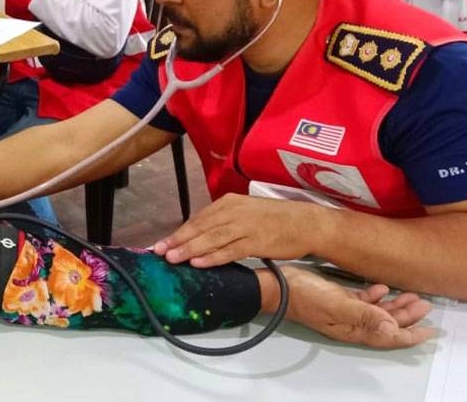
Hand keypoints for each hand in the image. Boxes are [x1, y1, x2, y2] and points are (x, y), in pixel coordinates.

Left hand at [153, 194, 328, 266]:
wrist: (306, 223)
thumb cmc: (275, 219)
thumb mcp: (246, 212)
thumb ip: (224, 221)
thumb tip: (200, 236)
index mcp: (229, 202)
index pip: (198, 219)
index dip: (179, 232)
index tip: (162, 243)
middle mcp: (234, 211)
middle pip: (200, 228)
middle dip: (178, 240)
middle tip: (159, 252)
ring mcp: (245, 226)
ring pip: (211, 239)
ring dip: (189, 249)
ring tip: (172, 259)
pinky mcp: (256, 242)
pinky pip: (229, 251)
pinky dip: (212, 257)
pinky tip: (198, 263)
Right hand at [261, 266, 434, 348]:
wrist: (278, 287)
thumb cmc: (303, 296)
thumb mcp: (336, 305)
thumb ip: (364, 315)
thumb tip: (391, 327)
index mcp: (354, 329)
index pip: (389, 336)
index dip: (411, 334)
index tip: (431, 331)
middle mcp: (352, 323)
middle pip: (387, 324)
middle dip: (409, 317)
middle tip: (425, 305)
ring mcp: (345, 311)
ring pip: (378, 312)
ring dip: (396, 306)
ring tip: (412, 296)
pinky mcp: (338, 298)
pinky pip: (363, 301)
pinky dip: (376, 295)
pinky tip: (382, 288)